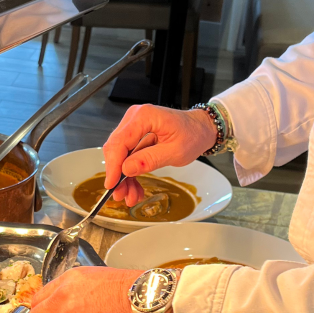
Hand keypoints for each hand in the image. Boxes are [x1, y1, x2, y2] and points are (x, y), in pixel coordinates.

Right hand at [102, 104, 218, 205]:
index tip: (112, 185)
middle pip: (115, 149)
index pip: (120, 142)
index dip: (113, 166)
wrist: (200, 129)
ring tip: (131, 195)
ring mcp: (133, 126)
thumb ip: (150, 159)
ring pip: (119, 155)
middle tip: (121, 195)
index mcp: (144, 117)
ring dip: (123, 177)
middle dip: (117, 175)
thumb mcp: (175, 152)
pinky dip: (130, 172)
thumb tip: (127, 169)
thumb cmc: (193, 135)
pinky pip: (127, 156)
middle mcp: (134, 118)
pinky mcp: (135, 135)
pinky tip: (134, 187)